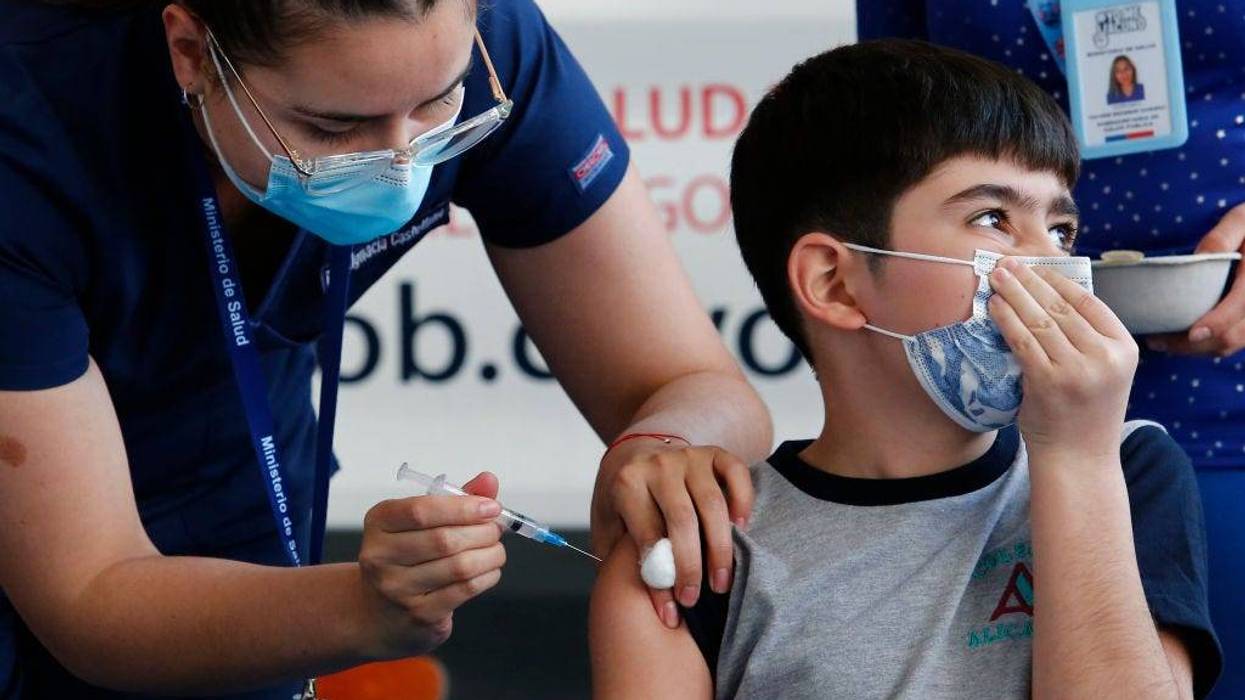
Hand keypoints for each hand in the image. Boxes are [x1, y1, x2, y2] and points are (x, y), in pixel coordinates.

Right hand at [357, 472, 505, 657]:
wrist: (378, 612)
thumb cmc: (406, 557)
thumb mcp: (420, 523)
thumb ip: (455, 500)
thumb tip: (488, 480)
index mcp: (379, 523)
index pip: (421, 510)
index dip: (462, 507)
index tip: (490, 507)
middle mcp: (381, 556)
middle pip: (445, 539)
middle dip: (483, 532)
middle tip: (496, 529)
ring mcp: (397, 589)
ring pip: (459, 566)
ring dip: (490, 554)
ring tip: (496, 549)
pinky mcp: (419, 614)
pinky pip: (464, 590)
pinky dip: (487, 576)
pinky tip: (489, 569)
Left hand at [590, 438, 752, 628]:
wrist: (634, 453)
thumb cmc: (623, 500)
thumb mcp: (607, 525)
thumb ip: (615, 555)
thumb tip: (630, 601)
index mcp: (627, 483)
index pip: (647, 536)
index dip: (659, 578)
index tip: (670, 612)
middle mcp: (659, 466)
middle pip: (682, 521)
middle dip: (691, 567)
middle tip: (694, 600)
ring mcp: (688, 457)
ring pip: (713, 503)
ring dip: (720, 548)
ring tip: (721, 582)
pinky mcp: (713, 453)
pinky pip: (736, 473)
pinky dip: (743, 501)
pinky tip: (740, 530)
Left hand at [988, 259, 1137, 456]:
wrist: (1078, 459)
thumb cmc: (1085, 412)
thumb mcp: (1103, 370)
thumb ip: (1088, 338)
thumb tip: (1049, 295)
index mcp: (1123, 347)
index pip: (1089, 302)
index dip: (1058, 280)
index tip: (1036, 267)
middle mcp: (1104, 356)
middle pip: (1060, 307)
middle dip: (1030, 281)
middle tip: (1008, 264)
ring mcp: (1077, 369)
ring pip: (1039, 320)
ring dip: (1014, 295)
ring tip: (996, 278)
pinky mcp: (1047, 382)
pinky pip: (1022, 341)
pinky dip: (1006, 319)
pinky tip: (994, 307)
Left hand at [1145, 202, 1244, 355]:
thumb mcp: (1242, 220)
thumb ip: (1224, 237)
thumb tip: (1201, 255)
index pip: (1237, 310)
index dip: (1215, 325)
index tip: (1190, 334)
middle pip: (1231, 337)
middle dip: (1193, 345)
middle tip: (1156, 341)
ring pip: (1231, 344)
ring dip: (1198, 349)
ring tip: (1163, 342)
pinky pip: (1233, 340)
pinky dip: (1208, 344)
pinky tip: (1183, 336)